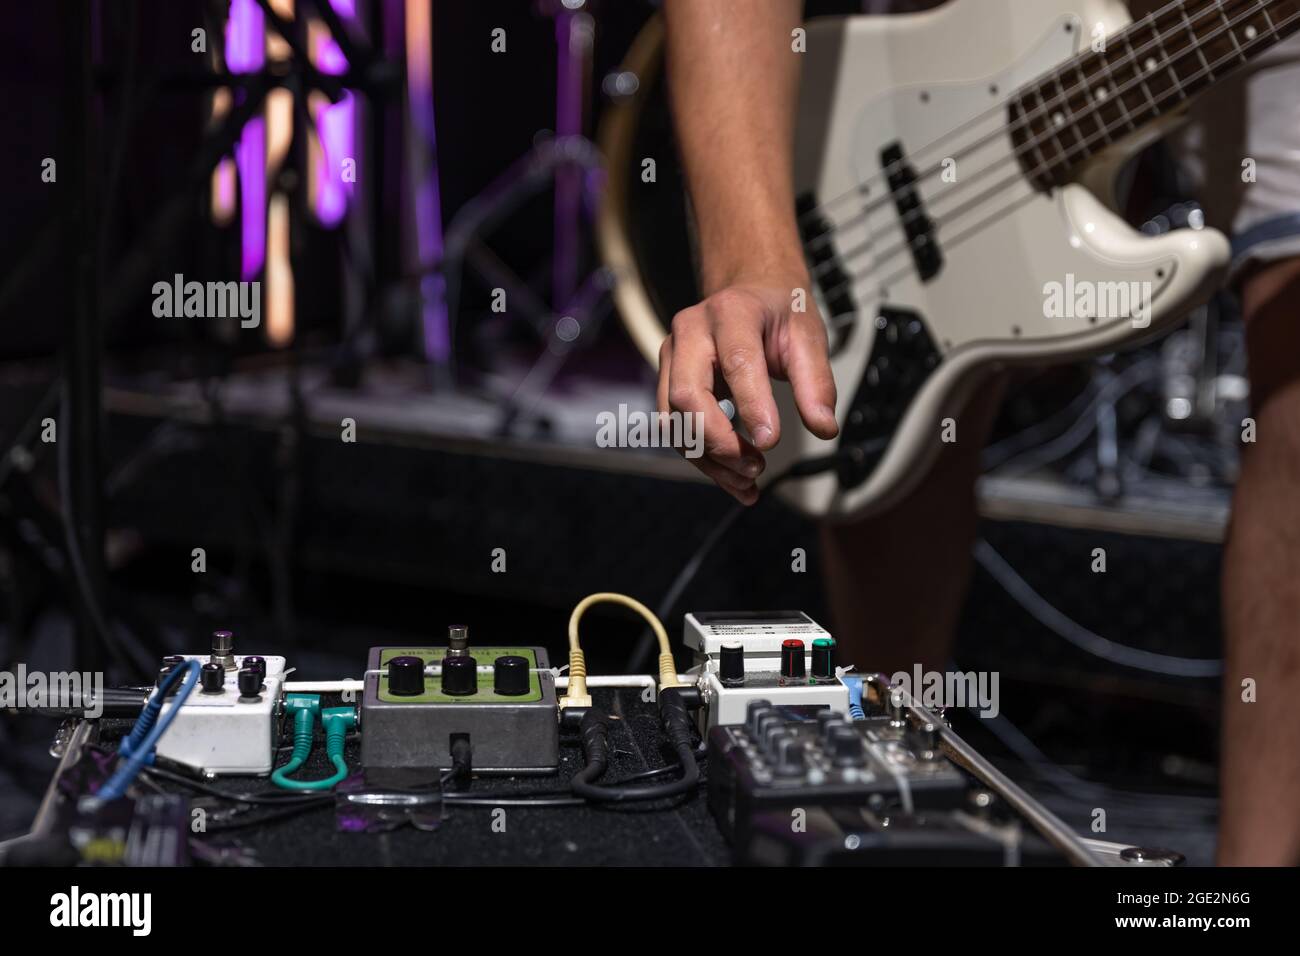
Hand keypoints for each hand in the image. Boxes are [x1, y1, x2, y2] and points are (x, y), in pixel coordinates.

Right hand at [657, 277, 838, 503]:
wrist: (748, 292)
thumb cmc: (777, 312)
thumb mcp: (808, 335)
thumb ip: (816, 382)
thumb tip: (823, 428)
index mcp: (731, 312)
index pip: (736, 361)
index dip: (751, 405)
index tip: (770, 442)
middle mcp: (691, 332)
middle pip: (687, 394)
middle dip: (719, 440)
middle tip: (756, 466)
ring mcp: (672, 357)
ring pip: (675, 420)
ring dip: (709, 459)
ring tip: (748, 480)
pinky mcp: (667, 382)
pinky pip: (676, 429)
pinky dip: (702, 460)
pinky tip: (733, 477)